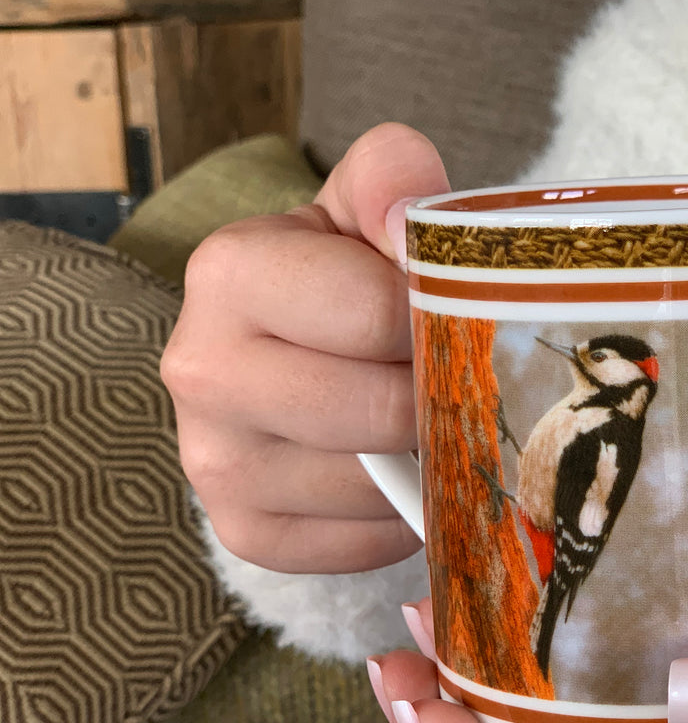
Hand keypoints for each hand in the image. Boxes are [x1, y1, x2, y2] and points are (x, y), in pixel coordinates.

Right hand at [162, 123, 448, 571]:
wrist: (287, 346)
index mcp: (229, 273)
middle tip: (451, 379)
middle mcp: (200, 371)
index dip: (439, 319)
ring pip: (375, 485)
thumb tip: (410, 221)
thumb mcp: (362, 204)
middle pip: (378, 411)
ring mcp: (214, 463)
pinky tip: (397, 473)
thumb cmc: (340, 275)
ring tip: (426, 422)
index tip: (451, 314)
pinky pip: (361, 545)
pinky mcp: (244, 532)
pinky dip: (401, 516)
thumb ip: (391, 177)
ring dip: (425, 461)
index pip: (375, 314)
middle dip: (436, 397)